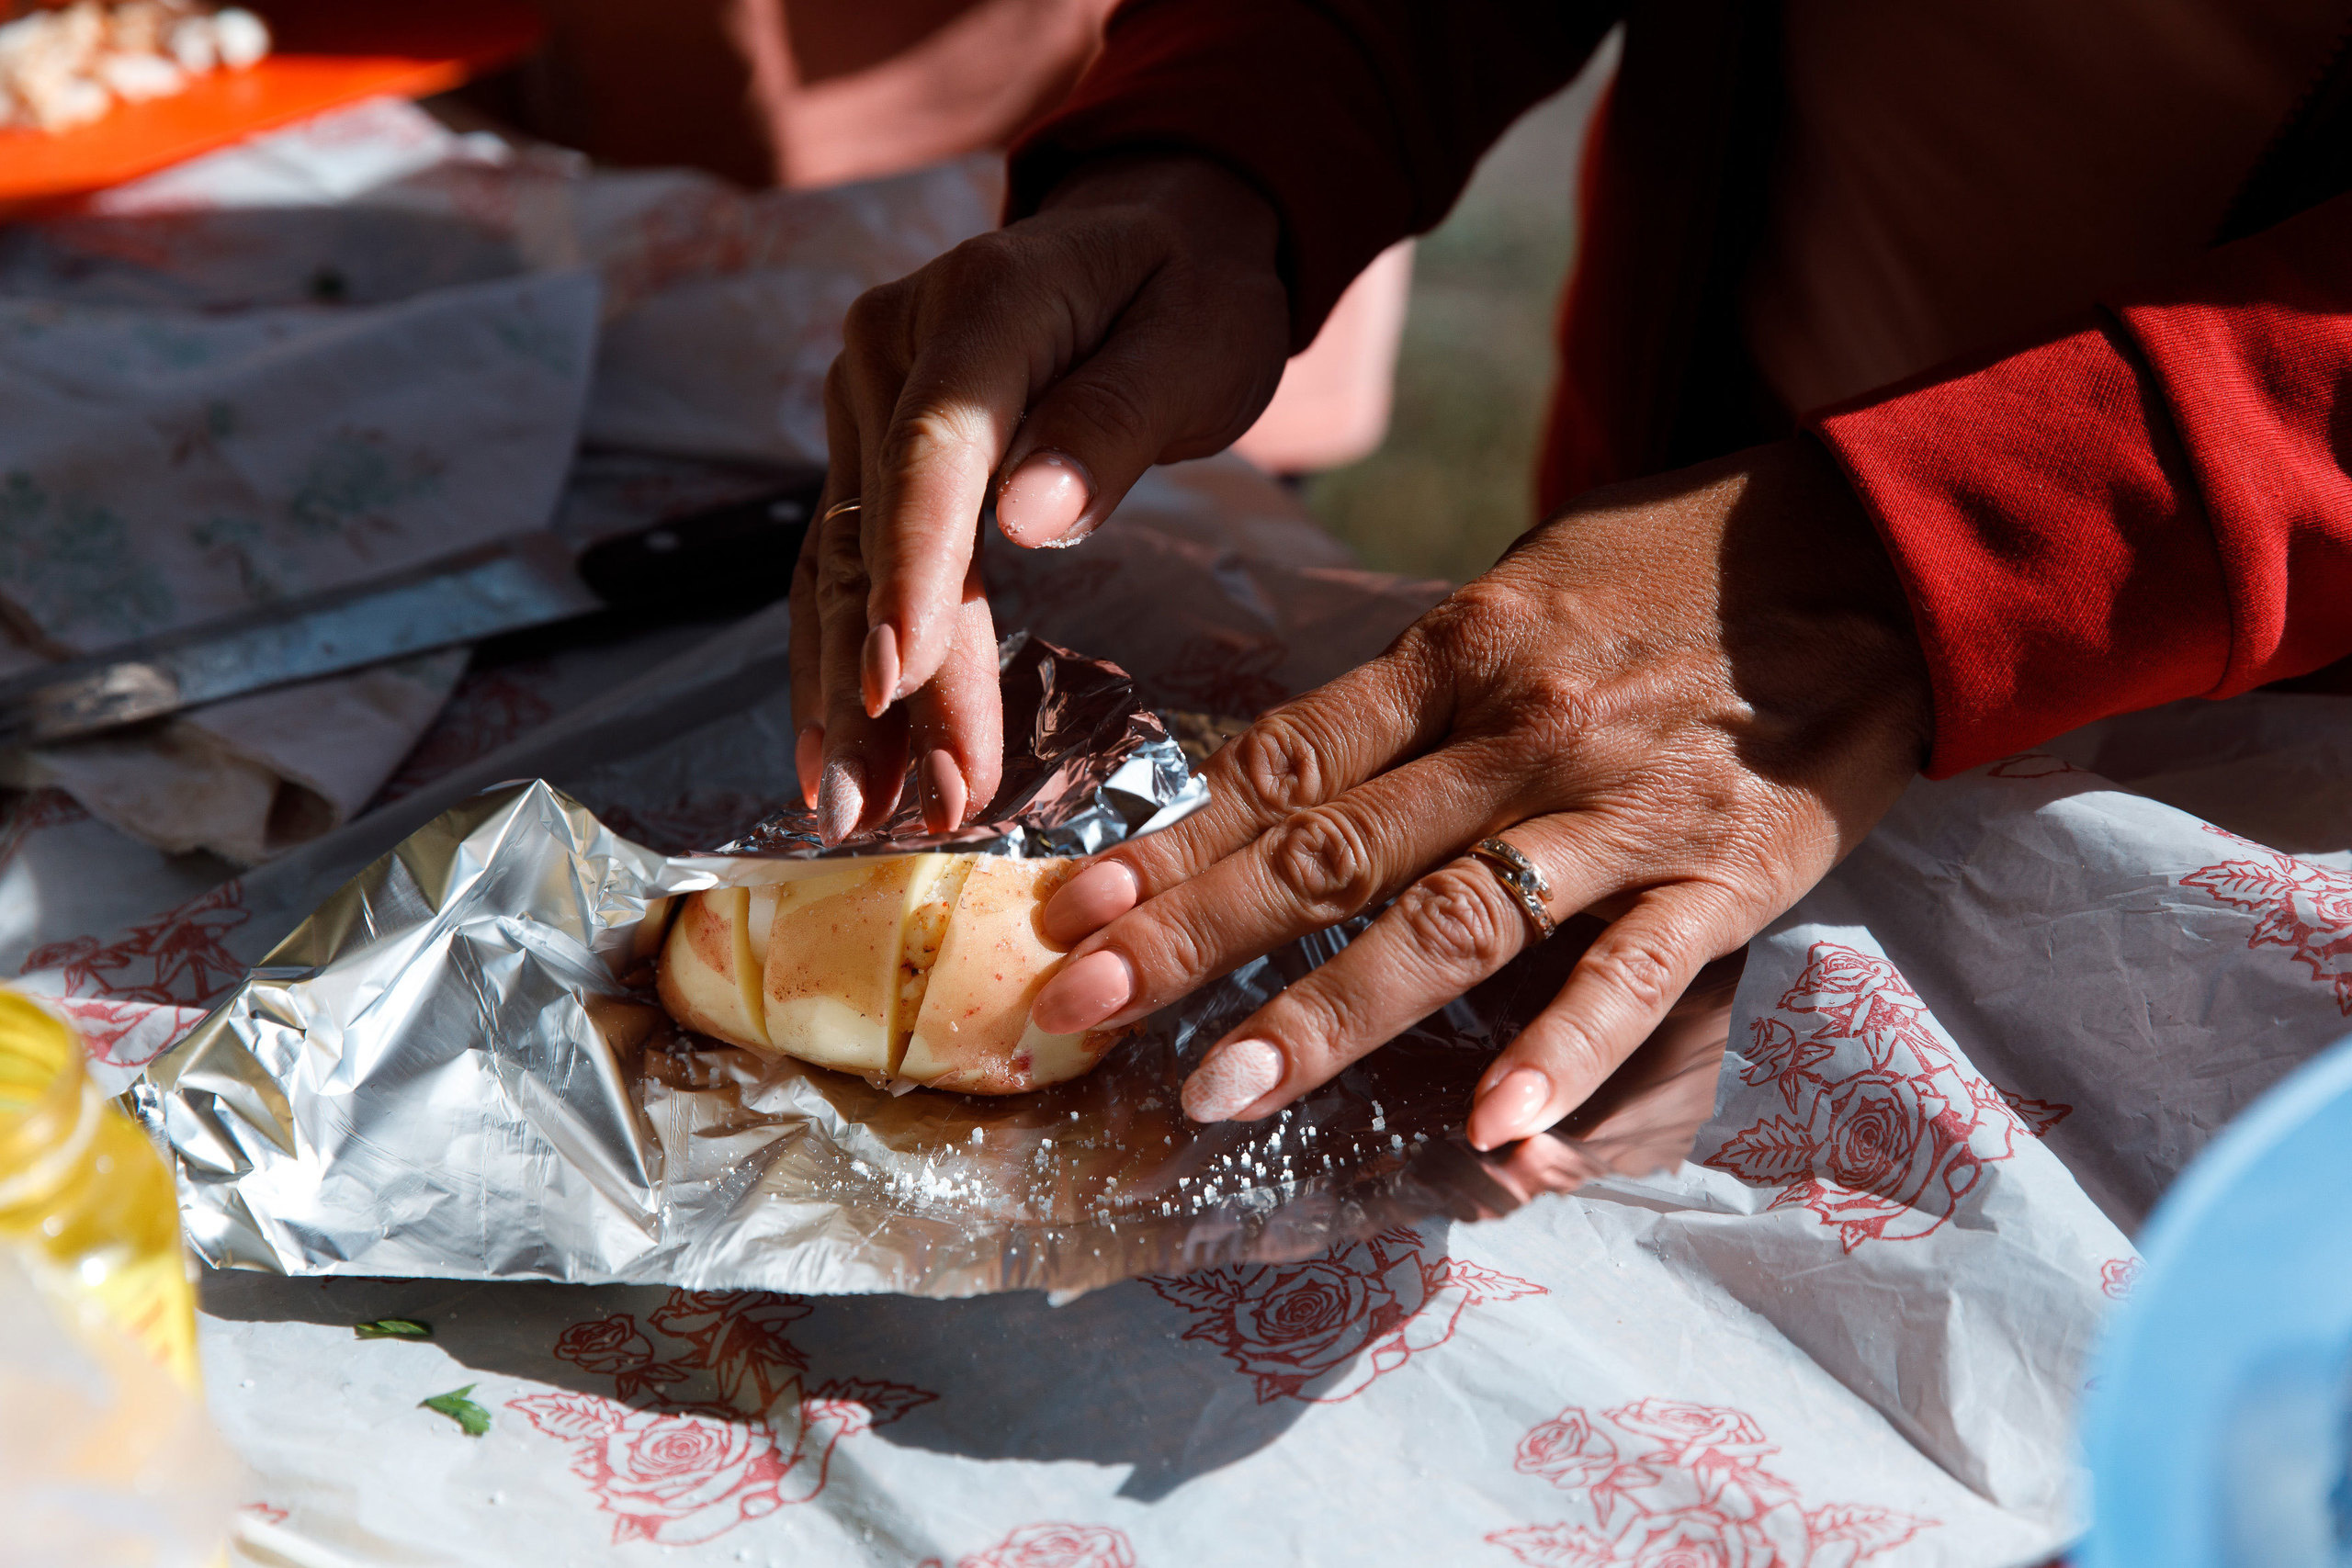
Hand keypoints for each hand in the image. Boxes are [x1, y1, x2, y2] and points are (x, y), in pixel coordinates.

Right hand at [790, 155, 1291, 839]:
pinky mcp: (867, 448)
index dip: (909, 574)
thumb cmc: (1192, 294)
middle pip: (874, 531)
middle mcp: (893, 347)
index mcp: (983, 306)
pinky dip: (845, 662)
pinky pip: (846, 565)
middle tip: (896, 810)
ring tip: (850, 813)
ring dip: (845, 695)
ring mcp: (867, 398)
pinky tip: (842, 757)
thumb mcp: (1198, 343)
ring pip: (839, 564)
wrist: (1155, 239)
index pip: (933, 454)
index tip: (894, 683)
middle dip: (886, 681)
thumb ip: (1115, 422)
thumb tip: (1027, 517)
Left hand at [1024, 438, 1934, 1148]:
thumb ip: (1422, 683)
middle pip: (1328, 850)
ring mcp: (1622, 806)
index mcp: (1462, 647)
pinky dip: (1563, 1053)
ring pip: (1448, 922)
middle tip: (1073, 1011)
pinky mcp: (1729, 869)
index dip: (1173, 839)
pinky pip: (1633, 972)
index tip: (1075, 906)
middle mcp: (1522, 729)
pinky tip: (1495, 1134)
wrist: (1884, 543)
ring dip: (1325, 1017)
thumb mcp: (1530, 583)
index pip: (1285, 759)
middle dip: (1189, 937)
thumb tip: (1300, 771)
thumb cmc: (1683, 560)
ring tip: (1218, 1093)